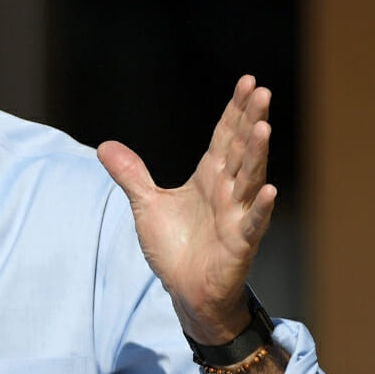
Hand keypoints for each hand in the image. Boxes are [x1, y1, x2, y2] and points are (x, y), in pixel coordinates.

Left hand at [97, 75, 275, 342]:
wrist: (186, 291)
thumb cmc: (175, 248)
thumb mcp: (146, 205)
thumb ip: (131, 174)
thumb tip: (104, 145)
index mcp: (209, 178)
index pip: (224, 137)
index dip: (235, 110)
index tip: (247, 82)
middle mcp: (227, 191)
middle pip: (240, 149)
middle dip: (251, 121)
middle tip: (262, 91)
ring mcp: (236, 215)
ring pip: (249, 179)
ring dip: (257, 154)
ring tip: (264, 127)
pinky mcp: (239, 243)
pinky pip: (252, 222)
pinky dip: (259, 207)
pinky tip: (269, 190)